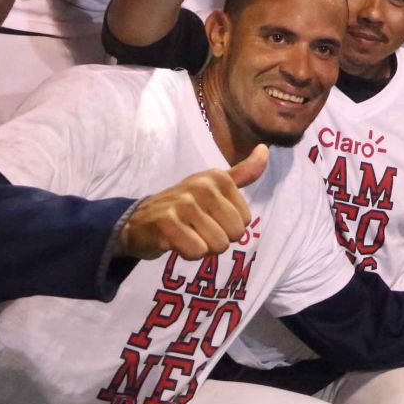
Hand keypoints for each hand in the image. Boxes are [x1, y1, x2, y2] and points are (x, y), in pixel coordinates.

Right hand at [120, 146, 269, 260]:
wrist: (138, 220)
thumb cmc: (183, 205)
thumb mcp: (213, 185)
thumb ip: (243, 172)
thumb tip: (265, 150)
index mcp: (217, 177)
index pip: (245, 220)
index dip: (228, 226)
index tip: (209, 217)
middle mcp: (201, 186)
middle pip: (234, 234)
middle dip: (217, 239)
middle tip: (198, 229)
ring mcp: (183, 204)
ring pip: (217, 245)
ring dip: (203, 248)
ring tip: (187, 235)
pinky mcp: (167, 224)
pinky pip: (197, 252)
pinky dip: (188, 253)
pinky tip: (176, 242)